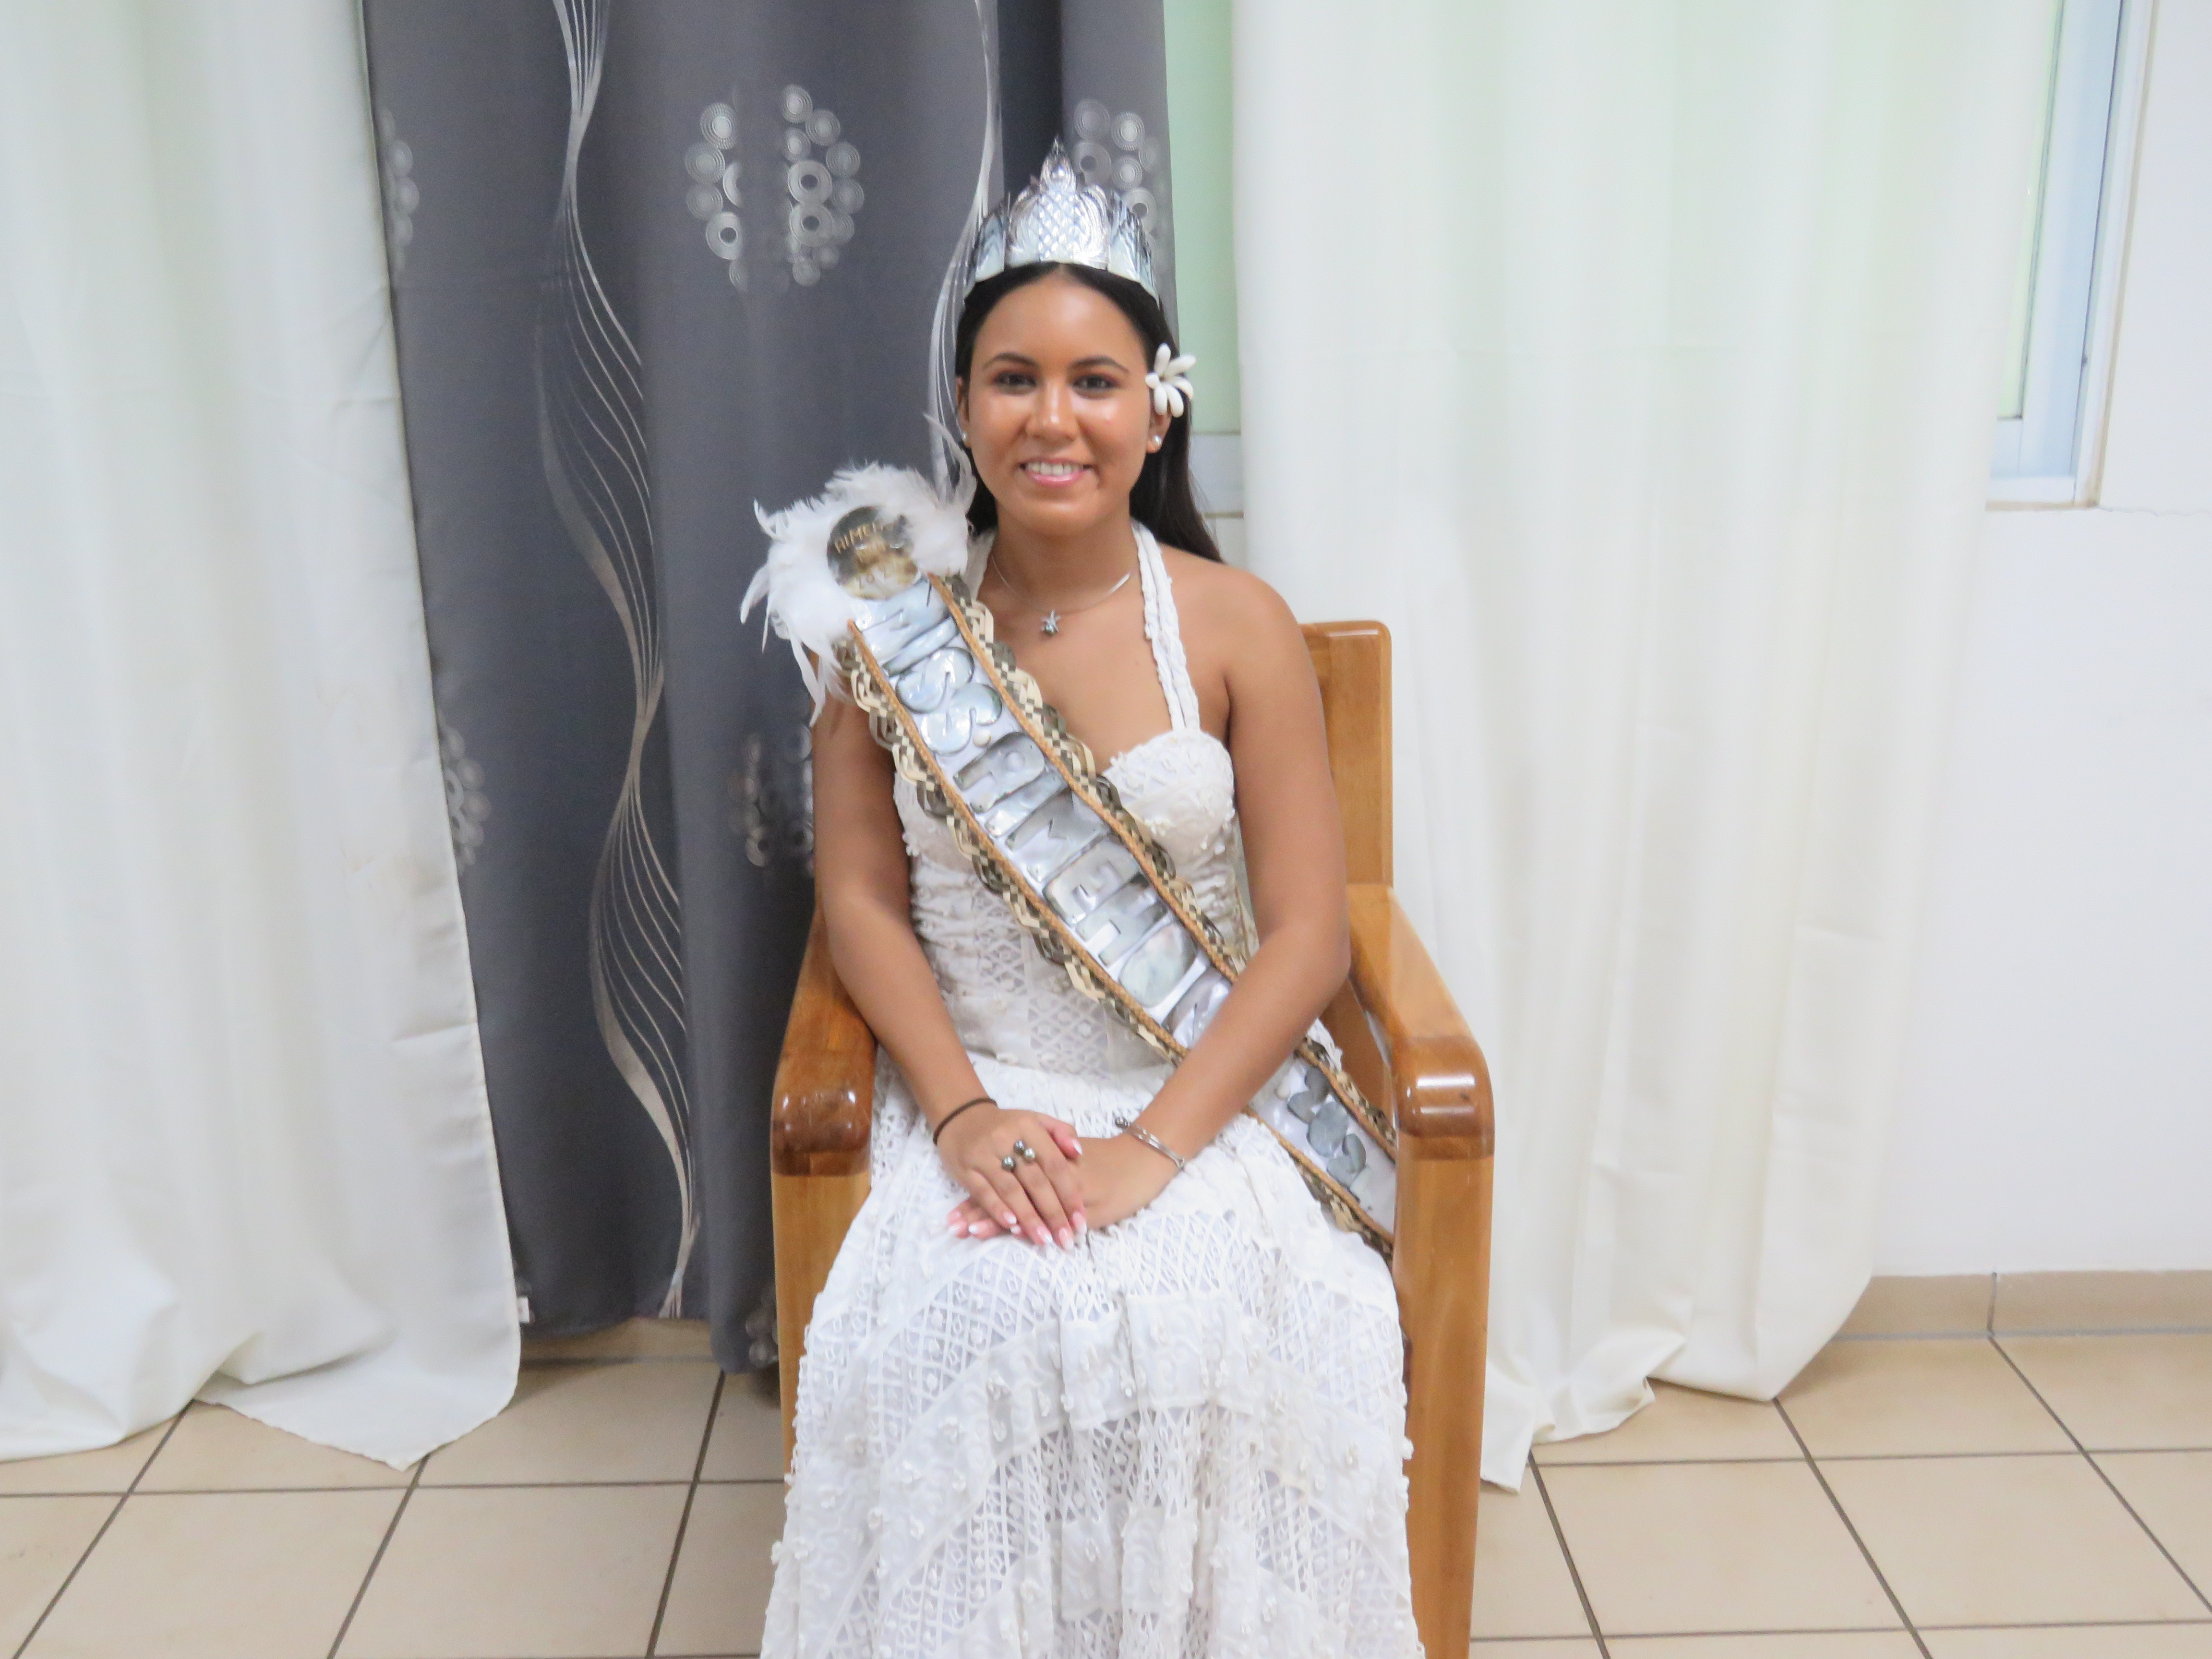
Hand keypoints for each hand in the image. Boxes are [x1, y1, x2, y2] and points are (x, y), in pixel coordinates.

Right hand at [936, 1105, 1085, 1247]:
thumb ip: (1061, 1132)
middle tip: (1065, 1239)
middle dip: (1053, 1213)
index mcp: (1028, 1126)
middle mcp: (1006, 1139)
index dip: (1068, 1193)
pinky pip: (984, 1193)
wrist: (961, 1118)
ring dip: (1029, 1218)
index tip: (1080, 1218)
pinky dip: (998, 1211)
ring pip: (1011, 1191)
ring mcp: (984, 1155)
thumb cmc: (1007, 1125)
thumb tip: (1078, 1153)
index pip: (1054, 1164)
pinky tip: (1012, 1227)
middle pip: (1035, 1181)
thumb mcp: (1036, 1119)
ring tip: (1043, 1240)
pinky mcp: (966, 1170)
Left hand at [947, 1132, 1179, 1241]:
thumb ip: (1046, 1163)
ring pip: (1023, 1204)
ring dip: (994, 1219)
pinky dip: (1029, 1224)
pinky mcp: (1081, 1205)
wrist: (1141, 1161)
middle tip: (951, 1225)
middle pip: (1006, 1191)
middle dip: (977, 1209)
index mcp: (1042, 1157)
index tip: (954, 1208)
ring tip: (965, 1231)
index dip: (979, 1192)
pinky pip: (1050, 1215)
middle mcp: (1048, 1172)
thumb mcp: (1073, 1156)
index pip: (1003, 1177)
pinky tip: (1013, 1234)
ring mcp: (1063, 1189)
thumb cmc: (1106, 1161)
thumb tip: (1022, 1175)